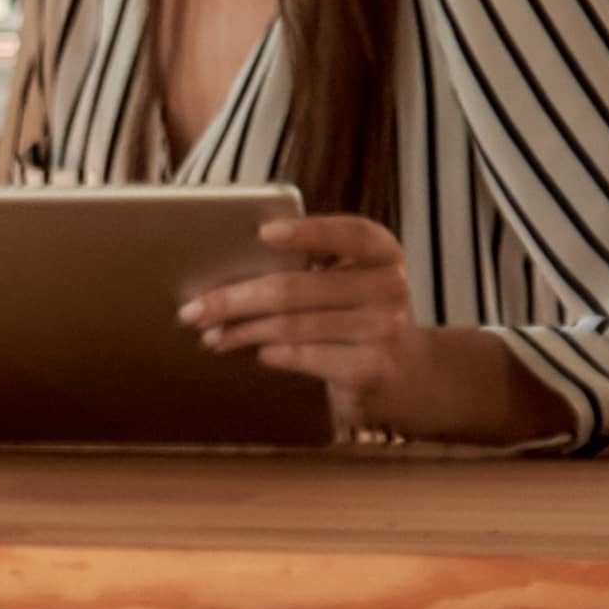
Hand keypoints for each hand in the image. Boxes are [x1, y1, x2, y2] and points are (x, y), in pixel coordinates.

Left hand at [185, 216, 552, 445]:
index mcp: (382, 254)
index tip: (263, 232)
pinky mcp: (371, 370)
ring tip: (211, 334)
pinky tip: (256, 352)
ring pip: (290, 326)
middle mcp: (389, 288)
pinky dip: (271, 353)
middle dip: (233, 298)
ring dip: (240, 331)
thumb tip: (228, 267)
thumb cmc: (361, 316)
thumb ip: (311, 264)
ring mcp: (384, 331)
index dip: (308, 232)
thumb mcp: (350, 280)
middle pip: (294, 288)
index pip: (349, 233)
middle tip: (193, 309)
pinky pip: (303, 356)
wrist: (415, 376)